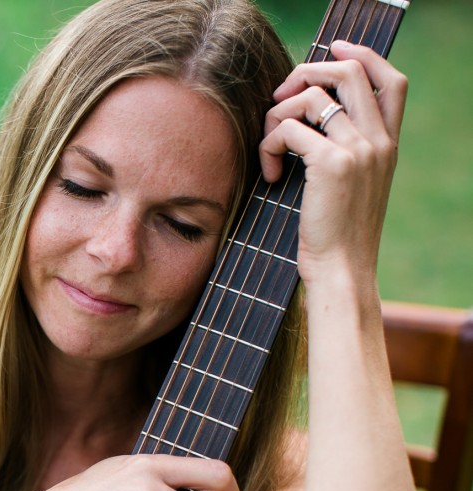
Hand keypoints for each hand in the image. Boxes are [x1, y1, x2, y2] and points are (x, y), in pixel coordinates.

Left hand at [258, 41, 406, 286]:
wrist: (342, 270)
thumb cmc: (336, 235)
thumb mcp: (351, 186)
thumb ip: (343, 150)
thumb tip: (308, 115)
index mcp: (388, 144)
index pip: (391, 80)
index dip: (361, 56)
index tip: (332, 51)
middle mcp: (379, 141)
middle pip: (349, 71)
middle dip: (305, 72)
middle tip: (279, 99)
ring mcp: (358, 149)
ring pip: (310, 97)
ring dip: (276, 116)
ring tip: (270, 149)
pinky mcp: (331, 163)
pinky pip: (288, 129)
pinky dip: (268, 146)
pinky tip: (271, 176)